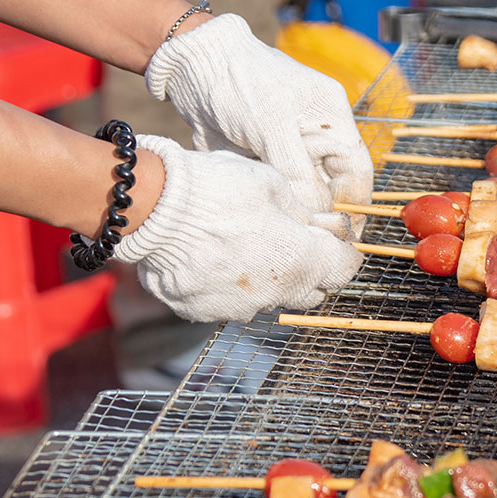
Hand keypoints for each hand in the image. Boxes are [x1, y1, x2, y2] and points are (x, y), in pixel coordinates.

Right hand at [113, 136, 362, 323]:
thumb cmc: (216, 187)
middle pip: (310, 291)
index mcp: (301, 261)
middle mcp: (274, 295)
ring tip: (239, 242)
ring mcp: (237, 308)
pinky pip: (227, 302)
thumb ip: (304, 215)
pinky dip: (226, 284)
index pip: (345, 269)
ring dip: (265, 277)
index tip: (332, 237)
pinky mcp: (202, 312)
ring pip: (267, 298)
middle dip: (308, 267)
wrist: (151, 207)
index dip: (343, 251)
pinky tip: (209, 256)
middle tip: (288, 237)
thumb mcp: (273, 185)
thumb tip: (322, 228)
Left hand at [145, 13, 373, 233]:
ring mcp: (290, 151)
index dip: (354, 205)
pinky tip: (270, 222)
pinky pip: (279, 193)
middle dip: (325, 215)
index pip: (356, 171)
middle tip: (314, 244)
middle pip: (334, 187)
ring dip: (299, 214)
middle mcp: (316, 137)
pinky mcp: (265, 162)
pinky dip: (277, 207)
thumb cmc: (240, 83)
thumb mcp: (272, 127)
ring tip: (291, 236)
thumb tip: (317, 216)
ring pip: (305, 195)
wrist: (193, 69)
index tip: (343, 238)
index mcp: (332, 119)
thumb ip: (297, 172)